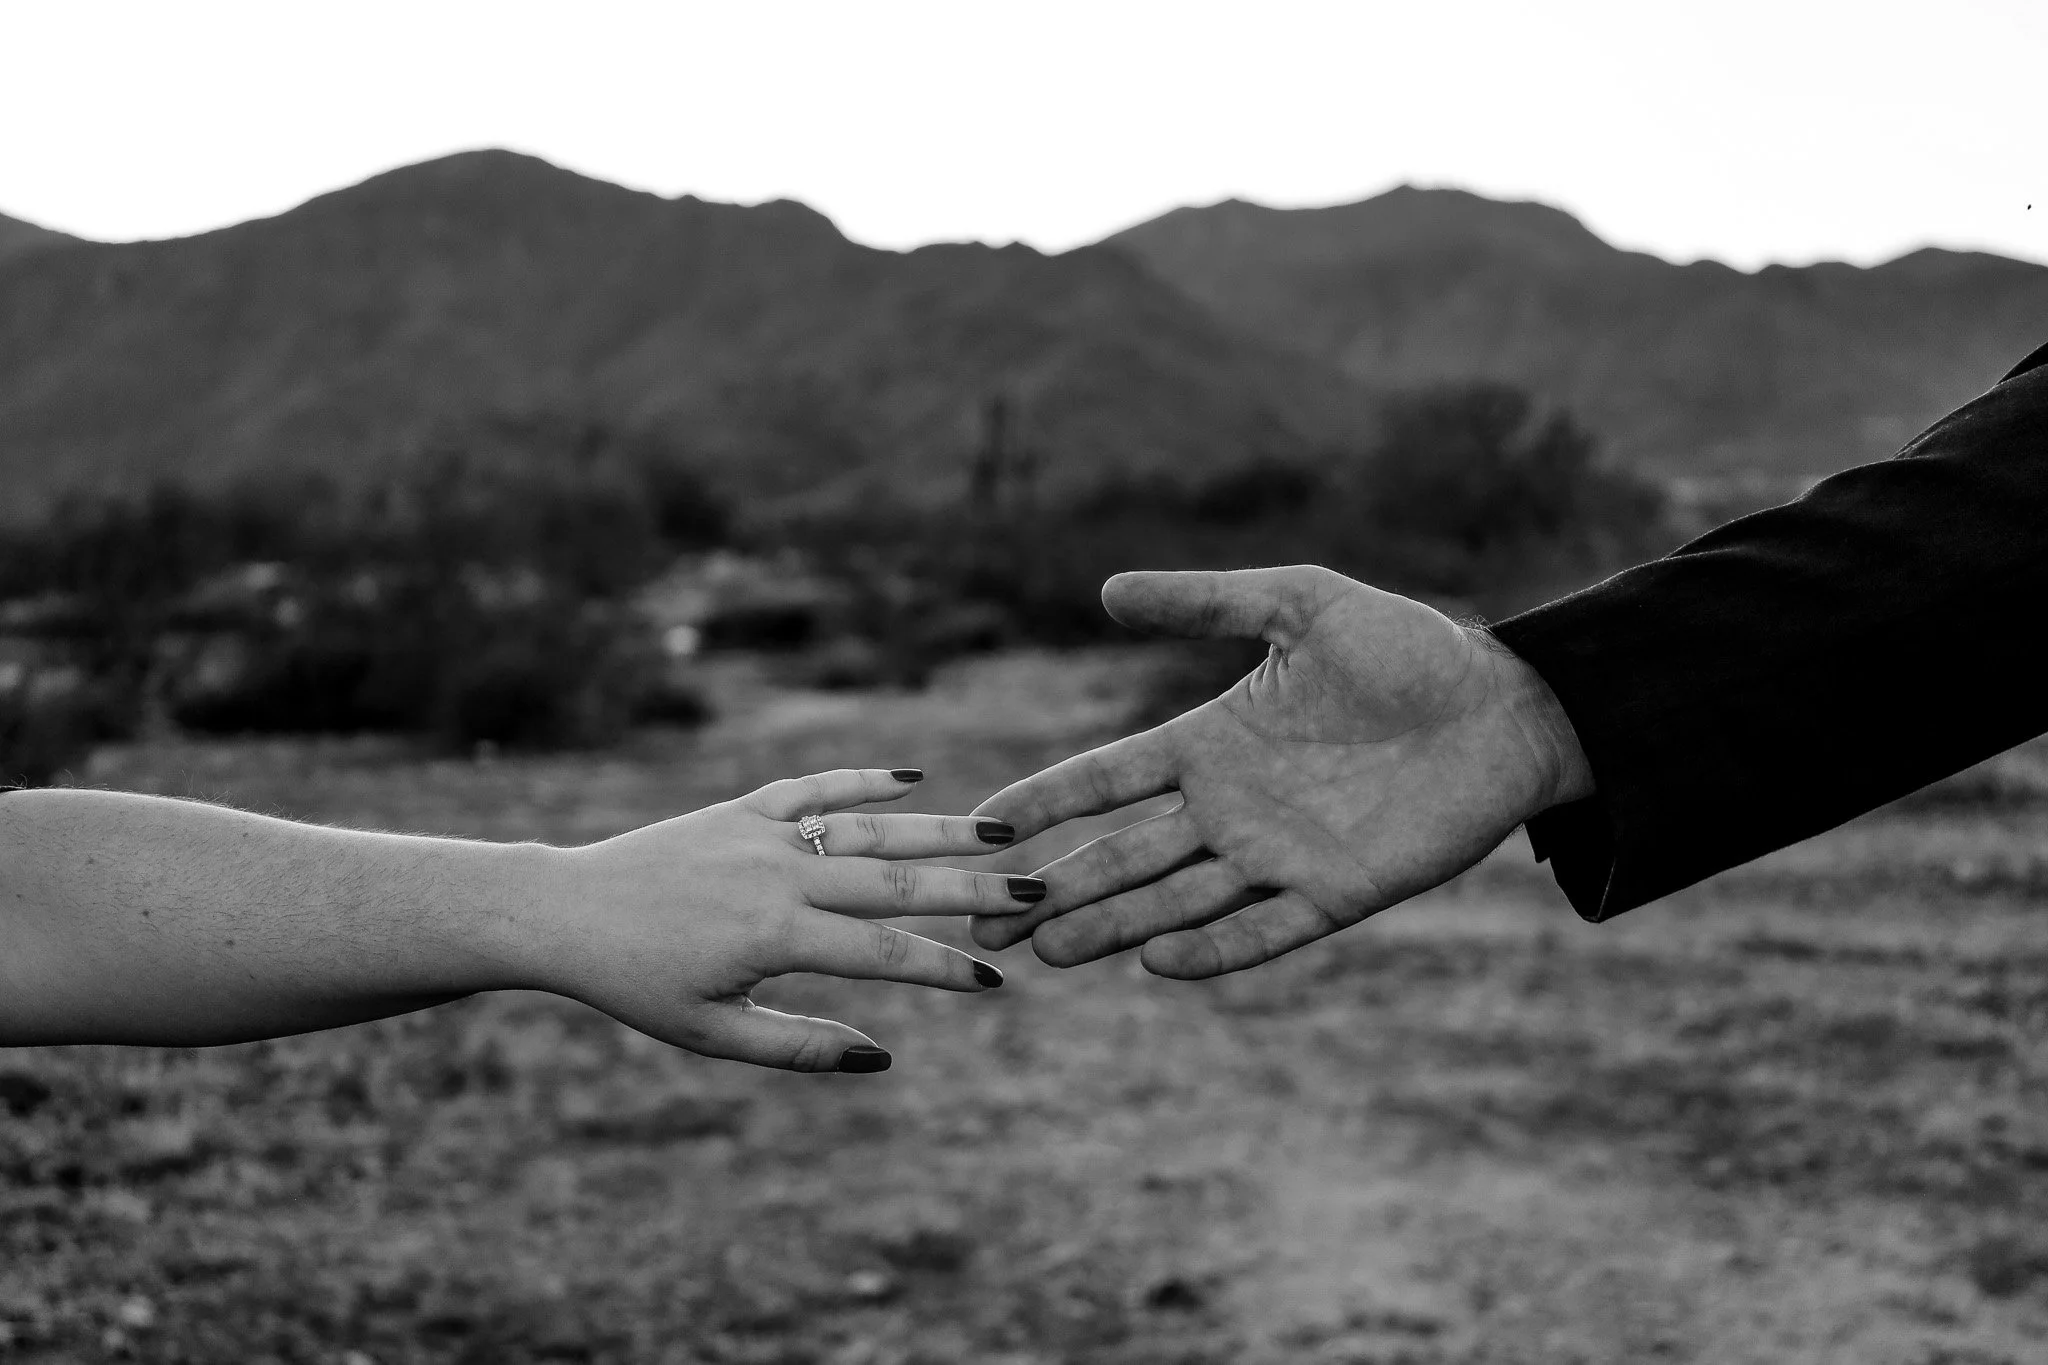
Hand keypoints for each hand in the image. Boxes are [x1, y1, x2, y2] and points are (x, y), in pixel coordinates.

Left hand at [538, 768, 1041, 1072]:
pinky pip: (814, 788)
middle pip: (895, 881)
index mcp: (774, 936)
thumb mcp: (710, 1034)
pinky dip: (862, 780)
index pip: (885, 952)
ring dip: (937, 829)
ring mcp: (763, 834)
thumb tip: (883, 1058)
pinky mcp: (743, 809)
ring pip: (868, 827)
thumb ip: (798, 1049)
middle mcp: (780, 875)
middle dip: (971, 888)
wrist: (565, 911)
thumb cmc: (635, 985)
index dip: (947, 966)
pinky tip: (912, 778)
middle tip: (1035, 888)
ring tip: (999, 829)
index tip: (1000, 977)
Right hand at [968, 567, 1591, 977]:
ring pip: (1176, 900)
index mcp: (1211, 742)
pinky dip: (1213, 951)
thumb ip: (1206, 600)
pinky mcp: (1335, 894)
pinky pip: (1263, 932)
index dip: (1045, 801)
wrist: (1507, 709)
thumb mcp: (1300, 604)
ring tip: (1050, 951)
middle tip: (993, 921)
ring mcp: (1278, 857)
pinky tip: (1160, 964)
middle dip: (1058, 888)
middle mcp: (1231, 809)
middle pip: (1125, 856)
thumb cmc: (1408, 650)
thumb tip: (1105, 591)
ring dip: (1114, 926)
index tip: (980, 826)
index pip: (1108, 779)